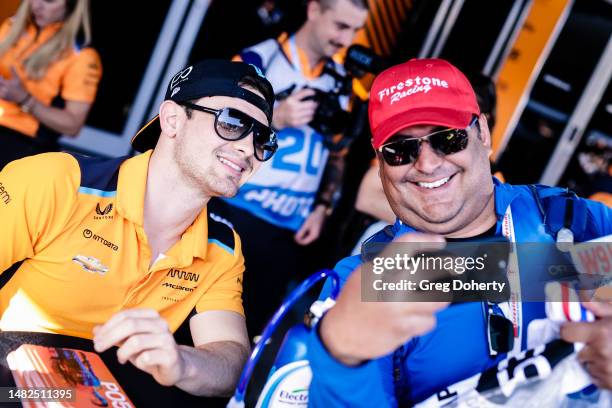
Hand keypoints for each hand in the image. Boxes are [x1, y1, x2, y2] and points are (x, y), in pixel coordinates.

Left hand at [0, 67, 28, 103]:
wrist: (23, 98)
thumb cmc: (20, 87)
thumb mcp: (17, 79)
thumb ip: (13, 72)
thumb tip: (11, 65)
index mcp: (7, 84)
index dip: (0, 77)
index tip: (2, 77)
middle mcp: (4, 89)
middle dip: (0, 82)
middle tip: (3, 82)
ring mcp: (3, 94)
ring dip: (0, 86)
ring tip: (3, 85)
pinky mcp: (3, 97)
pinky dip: (0, 91)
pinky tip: (3, 90)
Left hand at [93, 309, 184, 386]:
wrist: (175, 366)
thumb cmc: (150, 351)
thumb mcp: (130, 340)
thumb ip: (115, 333)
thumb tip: (95, 330)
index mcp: (151, 316)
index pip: (125, 315)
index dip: (108, 326)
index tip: (97, 338)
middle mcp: (160, 324)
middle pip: (130, 325)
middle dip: (110, 337)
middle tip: (99, 348)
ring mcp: (166, 339)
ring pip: (136, 341)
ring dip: (122, 352)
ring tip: (121, 358)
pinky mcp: (170, 355)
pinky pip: (146, 358)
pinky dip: (138, 362)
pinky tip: (140, 363)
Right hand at [272, 88, 317, 127]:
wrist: (278, 118)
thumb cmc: (285, 107)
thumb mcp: (289, 98)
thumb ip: (299, 94)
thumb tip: (310, 92)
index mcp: (291, 99)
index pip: (304, 93)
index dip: (311, 92)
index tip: (314, 93)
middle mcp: (293, 107)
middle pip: (310, 104)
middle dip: (315, 103)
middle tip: (315, 103)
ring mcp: (295, 115)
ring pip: (311, 112)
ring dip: (313, 110)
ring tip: (311, 110)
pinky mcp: (297, 122)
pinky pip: (309, 119)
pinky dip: (310, 117)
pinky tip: (308, 115)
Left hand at [294, 204, 326, 244]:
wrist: (322, 211)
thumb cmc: (314, 217)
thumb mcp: (306, 224)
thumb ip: (301, 232)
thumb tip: (296, 238)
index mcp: (314, 236)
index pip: (304, 243)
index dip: (298, 240)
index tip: (294, 236)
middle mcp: (316, 236)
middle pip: (306, 240)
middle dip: (300, 237)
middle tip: (295, 233)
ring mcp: (317, 234)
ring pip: (307, 237)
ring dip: (302, 235)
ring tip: (299, 230)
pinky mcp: (316, 231)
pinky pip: (309, 234)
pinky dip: (305, 232)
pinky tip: (303, 228)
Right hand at [319, 233, 448, 364]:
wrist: (342, 333)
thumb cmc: (356, 300)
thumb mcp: (365, 273)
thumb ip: (389, 261)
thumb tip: (420, 249)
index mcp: (377, 268)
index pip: (407, 245)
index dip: (428, 240)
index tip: (440, 242)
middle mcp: (388, 286)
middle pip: (430, 269)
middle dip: (447, 266)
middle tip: (455, 265)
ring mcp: (397, 308)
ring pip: (438, 298)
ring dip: (439, 296)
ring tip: (433, 294)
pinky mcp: (404, 328)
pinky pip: (429, 321)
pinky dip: (426, 319)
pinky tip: (414, 317)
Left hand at [561, 301, 611, 388]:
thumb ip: (602, 306)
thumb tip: (582, 300)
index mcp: (601, 333)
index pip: (566, 333)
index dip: (570, 330)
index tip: (576, 329)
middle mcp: (600, 353)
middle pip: (578, 352)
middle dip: (587, 347)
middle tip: (602, 342)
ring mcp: (606, 371)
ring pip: (588, 365)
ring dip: (595, 361)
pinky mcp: (611, 384)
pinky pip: (597, 378)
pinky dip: (603, 373)